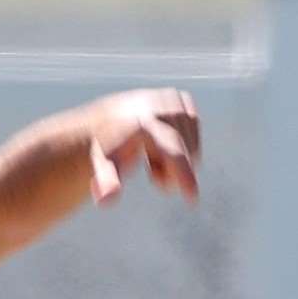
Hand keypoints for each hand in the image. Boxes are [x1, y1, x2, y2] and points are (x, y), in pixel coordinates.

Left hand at [80, 88, 202, 208]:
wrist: (108, 120)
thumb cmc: (108, 148)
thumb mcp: (104, 166)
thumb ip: (106, 181)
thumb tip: (106, 199)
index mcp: (143, 121)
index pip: (172, 150)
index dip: (184, 173)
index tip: (192, 196)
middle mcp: (160, 107)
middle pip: (184, 150)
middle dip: (173, 168)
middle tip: (152, 171)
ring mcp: (172, 100)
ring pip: (191, 143)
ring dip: (177, 156)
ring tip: (152, 154)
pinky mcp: (181, 99)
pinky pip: (193, 132)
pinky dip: (182, 142)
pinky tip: (162, 143)